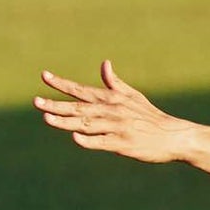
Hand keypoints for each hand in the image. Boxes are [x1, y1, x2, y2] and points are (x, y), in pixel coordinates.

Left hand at [33, 59, 189, 163]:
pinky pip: (102, 142)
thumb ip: (115, 83)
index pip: (82, 90)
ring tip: (47, 118)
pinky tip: (75, 138)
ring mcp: (117, 128)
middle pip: (79, 107)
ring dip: (66, 121)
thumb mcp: (133, 97)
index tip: (45, 76)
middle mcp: (112, 111)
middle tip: (36, 102)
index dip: (62, 84)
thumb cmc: (152, 118)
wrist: (174, 136)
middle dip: (56, 104)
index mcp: (112, 99)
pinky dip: (89, 140)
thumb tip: (105, 64)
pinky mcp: (124, 145)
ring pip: (87, 124)